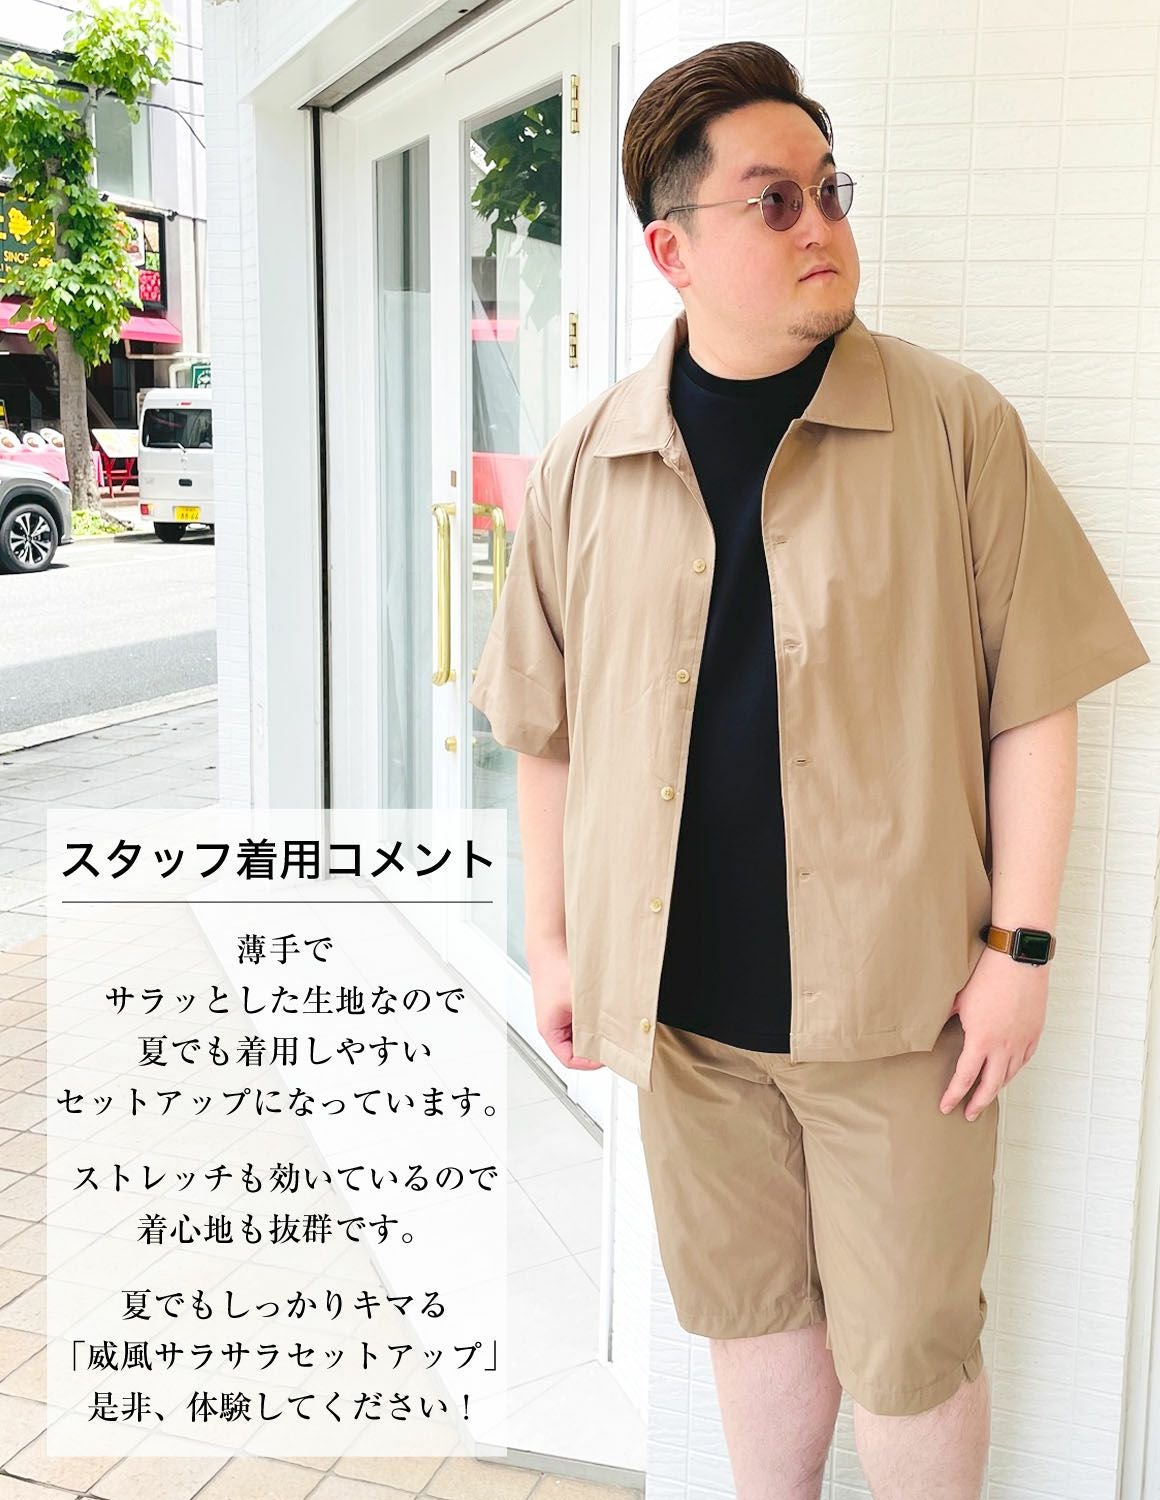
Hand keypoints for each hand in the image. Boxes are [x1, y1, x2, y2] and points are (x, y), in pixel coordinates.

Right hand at [528, 942, 604, 1072]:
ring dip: (595, 1031)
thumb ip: (595, 1020)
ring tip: (609, 1025)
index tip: (607, 1056)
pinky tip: (604, 1010)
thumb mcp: (579, 1000)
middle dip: (594, 1047)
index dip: (590, 1062)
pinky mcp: (568, 1004)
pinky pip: (583, 1019)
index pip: (570, 1059)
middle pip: (576, 1049)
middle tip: (612, 1043)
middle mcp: (554, 1025)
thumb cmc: (554, 968)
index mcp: (550, 1030)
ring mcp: (561, 1014)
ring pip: (581, 1034)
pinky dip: (594, 1018)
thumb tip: (615, 1032)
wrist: (549, 944)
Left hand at [939, 945, 1046, 1119]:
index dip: (954, 1095)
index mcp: (980, 1040)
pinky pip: (1025, 1059)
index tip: (946, 1106)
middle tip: (969, 1114)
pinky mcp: (1035, 1032)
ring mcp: (1022, 1041)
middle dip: (978, 1103)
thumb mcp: (958, 999)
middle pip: (991, 1086)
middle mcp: (1003, 1047)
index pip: (964, 1077)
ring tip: (986, 1094)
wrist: (1019, 960)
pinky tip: (1008, 1071)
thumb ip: (947, 1017)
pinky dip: (1015, 1069)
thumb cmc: (986, 976)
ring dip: (996, 1087)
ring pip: (1010, 1074)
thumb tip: (934, 1024)